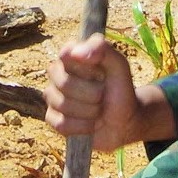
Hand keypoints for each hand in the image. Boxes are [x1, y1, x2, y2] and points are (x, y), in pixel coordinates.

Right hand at [44, 33, 160, 149]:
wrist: (125, 122)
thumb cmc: (120, 91)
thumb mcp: (119, 67)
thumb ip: (103, 50)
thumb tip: (76, 53)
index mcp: (71, 55)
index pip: (66, 54)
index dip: (87, 68)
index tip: (102, 74)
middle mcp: (58, 73)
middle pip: (65, 84)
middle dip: (92, 94)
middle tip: (103, 95)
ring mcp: (53, 96)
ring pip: (63, 105)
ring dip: (89, 112)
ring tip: (98, 110)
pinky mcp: (52, 118)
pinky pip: (61, 124)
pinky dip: (82, 127)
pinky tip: (90, 124)